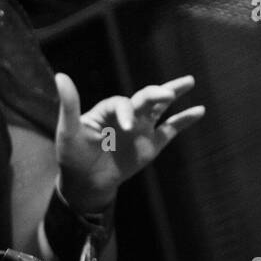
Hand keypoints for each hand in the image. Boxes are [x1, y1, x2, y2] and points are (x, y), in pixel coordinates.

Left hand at [54, 72, 204, 213]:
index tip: (127, 127)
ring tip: (189, 80)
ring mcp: (142, 127)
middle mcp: (127, 114)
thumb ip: (69, 104)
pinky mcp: (153, 143)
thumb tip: (61, 76)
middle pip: (145, 97)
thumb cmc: (73, 156)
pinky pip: (172, 128)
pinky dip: (185, 120)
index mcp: (109, 110)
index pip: (122, 103)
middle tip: (167, 93)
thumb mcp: (68, 131)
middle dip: (156, 93)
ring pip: (160, 106)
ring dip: (173, 93)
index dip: (126, 112)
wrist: (85, 184)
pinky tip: (200, 110)